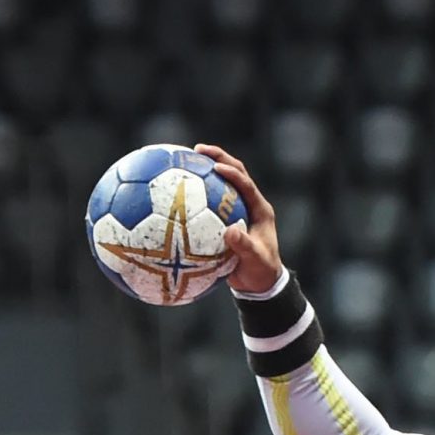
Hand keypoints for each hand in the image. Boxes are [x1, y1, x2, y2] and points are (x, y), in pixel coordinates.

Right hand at [192, 142, 284, 293]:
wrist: (259, 285)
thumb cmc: (260, 272)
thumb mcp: (255, 261)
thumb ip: (244, 246)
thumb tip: (230, 232)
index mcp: (259, 209)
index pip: (245, 183)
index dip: (232, 173)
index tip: (215, 168)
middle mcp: (248, 205)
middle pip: (234, 172)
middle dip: (217, 158)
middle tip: (197, 150)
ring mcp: (236, 210)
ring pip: (219, 184)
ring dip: (203, 171)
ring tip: (184, 160)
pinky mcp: (223, 219)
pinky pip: (206, 204)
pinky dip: (193, 196)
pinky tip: (174, 193)